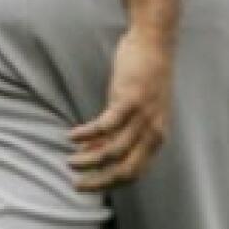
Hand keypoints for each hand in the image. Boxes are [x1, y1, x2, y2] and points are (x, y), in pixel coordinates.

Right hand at [69, 26, 173, 191]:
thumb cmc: (144, 77)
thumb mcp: (137, 111)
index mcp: (157, 136)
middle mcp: (154, 130)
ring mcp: (143, 116)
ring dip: (87, 160)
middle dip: (98, 181)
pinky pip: (104, 126)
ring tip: (70, 160)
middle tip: (76, 183)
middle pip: (125, 169)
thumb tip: (93, 154)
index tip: (90, 186)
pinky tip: (72, 136)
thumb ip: (119, 133)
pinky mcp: (129, 100)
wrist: (154, 42)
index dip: (110, 183)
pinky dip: (86, 134)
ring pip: (111, 151)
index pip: (135, 173)